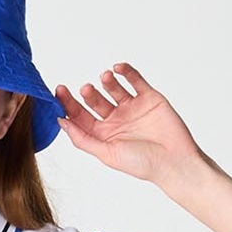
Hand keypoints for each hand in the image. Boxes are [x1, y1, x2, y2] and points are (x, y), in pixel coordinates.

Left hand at [52, 63, 199, 181]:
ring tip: (105, 77)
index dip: (68, 103)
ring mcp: (132, 108)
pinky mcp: (148, 97)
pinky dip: (126, 71)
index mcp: (103, 135)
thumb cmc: (141, 163)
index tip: (58, 91)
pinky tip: (118, 68)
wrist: (173, 160)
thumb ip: (83, 138)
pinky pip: (135, 79)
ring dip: (107, 80)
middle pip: (94, 101)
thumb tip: (61, 122)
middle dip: (88, 93)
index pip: (81, 116)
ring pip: (114, 88)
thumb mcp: (106, 153)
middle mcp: (116, 120)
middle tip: (86, 89)